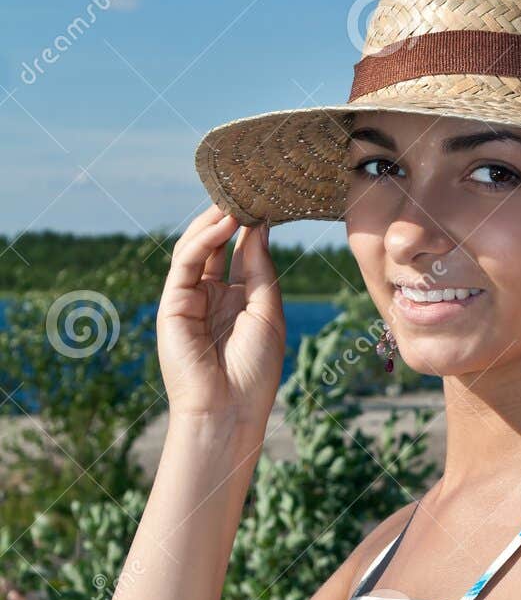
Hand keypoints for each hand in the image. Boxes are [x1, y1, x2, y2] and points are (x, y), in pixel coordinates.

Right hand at [156, 206, 284, 434]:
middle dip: (231, 217)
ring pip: (198, 248)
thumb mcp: (267, 312)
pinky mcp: (172, 304)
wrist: (229, 411)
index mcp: (238, 300)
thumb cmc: (255, 371)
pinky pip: (185, 263)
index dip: (253, 227)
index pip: (241, 253)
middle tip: (249, 187)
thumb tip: (259, 227)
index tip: (269, 199)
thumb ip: (259, 269)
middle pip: (217, 246)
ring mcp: (190, 299)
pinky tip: (223, 222)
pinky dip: (201, 239)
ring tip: (237, 197)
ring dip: (216, 221)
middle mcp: (212, 296)